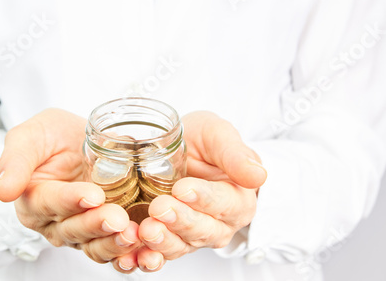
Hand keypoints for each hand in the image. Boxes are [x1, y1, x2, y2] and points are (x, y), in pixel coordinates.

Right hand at [0, 109, 140, 264]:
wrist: (78, 139)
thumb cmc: (50, 136)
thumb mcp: (29, 136)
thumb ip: (15, 160)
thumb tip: (2, 191)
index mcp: (33, 200)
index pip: (49, 203)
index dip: (70, 201)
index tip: (92, 195)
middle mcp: (55, 222)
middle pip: (74, 229)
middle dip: (96, 225)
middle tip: (117, 218)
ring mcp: (82, 229)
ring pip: (94, 245)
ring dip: (113, 243)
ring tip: (132, 234)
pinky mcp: (104, 231)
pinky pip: (114, 248)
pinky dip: (128, 252)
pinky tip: (144, 249)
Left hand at [133, 111, 266, 270]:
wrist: (180, 148)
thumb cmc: (203, 141)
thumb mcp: (219, 135)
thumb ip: (235, 154)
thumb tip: (258, 175)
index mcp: (238, 200)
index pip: (224, 203)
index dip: (204, 198)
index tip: (183, 188)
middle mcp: (219, 224)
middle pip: (202, 230)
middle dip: (180, 221)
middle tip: (160, 208)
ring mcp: (192, 235)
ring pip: (181, 246)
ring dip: (163, 242)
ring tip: (146, 230)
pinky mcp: (169, 240)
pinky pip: (159, 254)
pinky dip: (146, 257)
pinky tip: (133, 256)